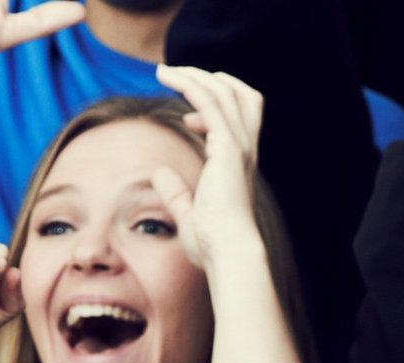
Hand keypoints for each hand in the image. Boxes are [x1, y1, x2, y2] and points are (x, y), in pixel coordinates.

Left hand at [154, 66, 266, 274]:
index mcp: (239, 166)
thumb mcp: (189, 215)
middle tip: (180, 75)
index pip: (239, 120)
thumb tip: (159, 174)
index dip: (214, 111)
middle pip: (243, 97)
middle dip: (212, 80)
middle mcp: (244, 151)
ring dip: (194, 76)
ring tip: (165, 70)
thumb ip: (176, 194)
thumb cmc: (212, 244)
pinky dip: (189, 84)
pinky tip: (167, 77)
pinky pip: (210, 101)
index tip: (187, 119)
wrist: (228, 252)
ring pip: (224, 92)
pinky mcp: (227, 146)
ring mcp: (239, 146)